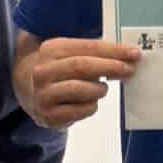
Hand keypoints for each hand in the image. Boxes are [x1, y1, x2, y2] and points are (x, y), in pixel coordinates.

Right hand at [18, 37, 139, 128]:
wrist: (29, 91)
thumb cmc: (60, 71)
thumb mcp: (69, 55)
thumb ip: (94, 54)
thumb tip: (128, 57)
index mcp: (51, 49)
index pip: (87, 47)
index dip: (113, 51)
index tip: (133, 53)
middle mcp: (43, 71)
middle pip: (82, 66)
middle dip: (110, 67)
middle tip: (129, 70)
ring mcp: (43, 94)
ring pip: (79, 89)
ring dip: (98, 89)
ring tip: (103, 88)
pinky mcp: (48, 115)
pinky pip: (79, 111)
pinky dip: (91, 106)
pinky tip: (91, 102)